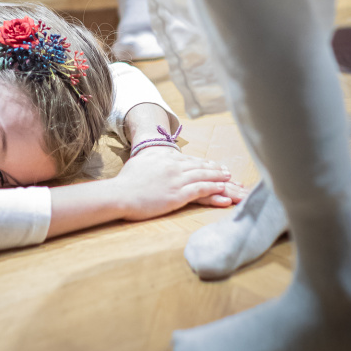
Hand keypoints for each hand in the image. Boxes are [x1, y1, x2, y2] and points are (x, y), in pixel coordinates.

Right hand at [114, 147, 244, 220]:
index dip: (203, 162)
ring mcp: (177, 180)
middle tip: (227, 171)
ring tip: (229, 178)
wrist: (121, 194)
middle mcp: (174, 166)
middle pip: (199, 166)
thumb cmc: (127, 180)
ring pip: (203, 176)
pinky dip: (213, 189)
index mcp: (165, 158)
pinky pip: (200, 190)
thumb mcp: (140, 162)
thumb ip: (152, 158)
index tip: (213, 164)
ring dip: (218, 177)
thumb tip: (155, 155)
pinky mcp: (178, 195)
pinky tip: (222, 190)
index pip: (189, 159)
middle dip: (215, 168)